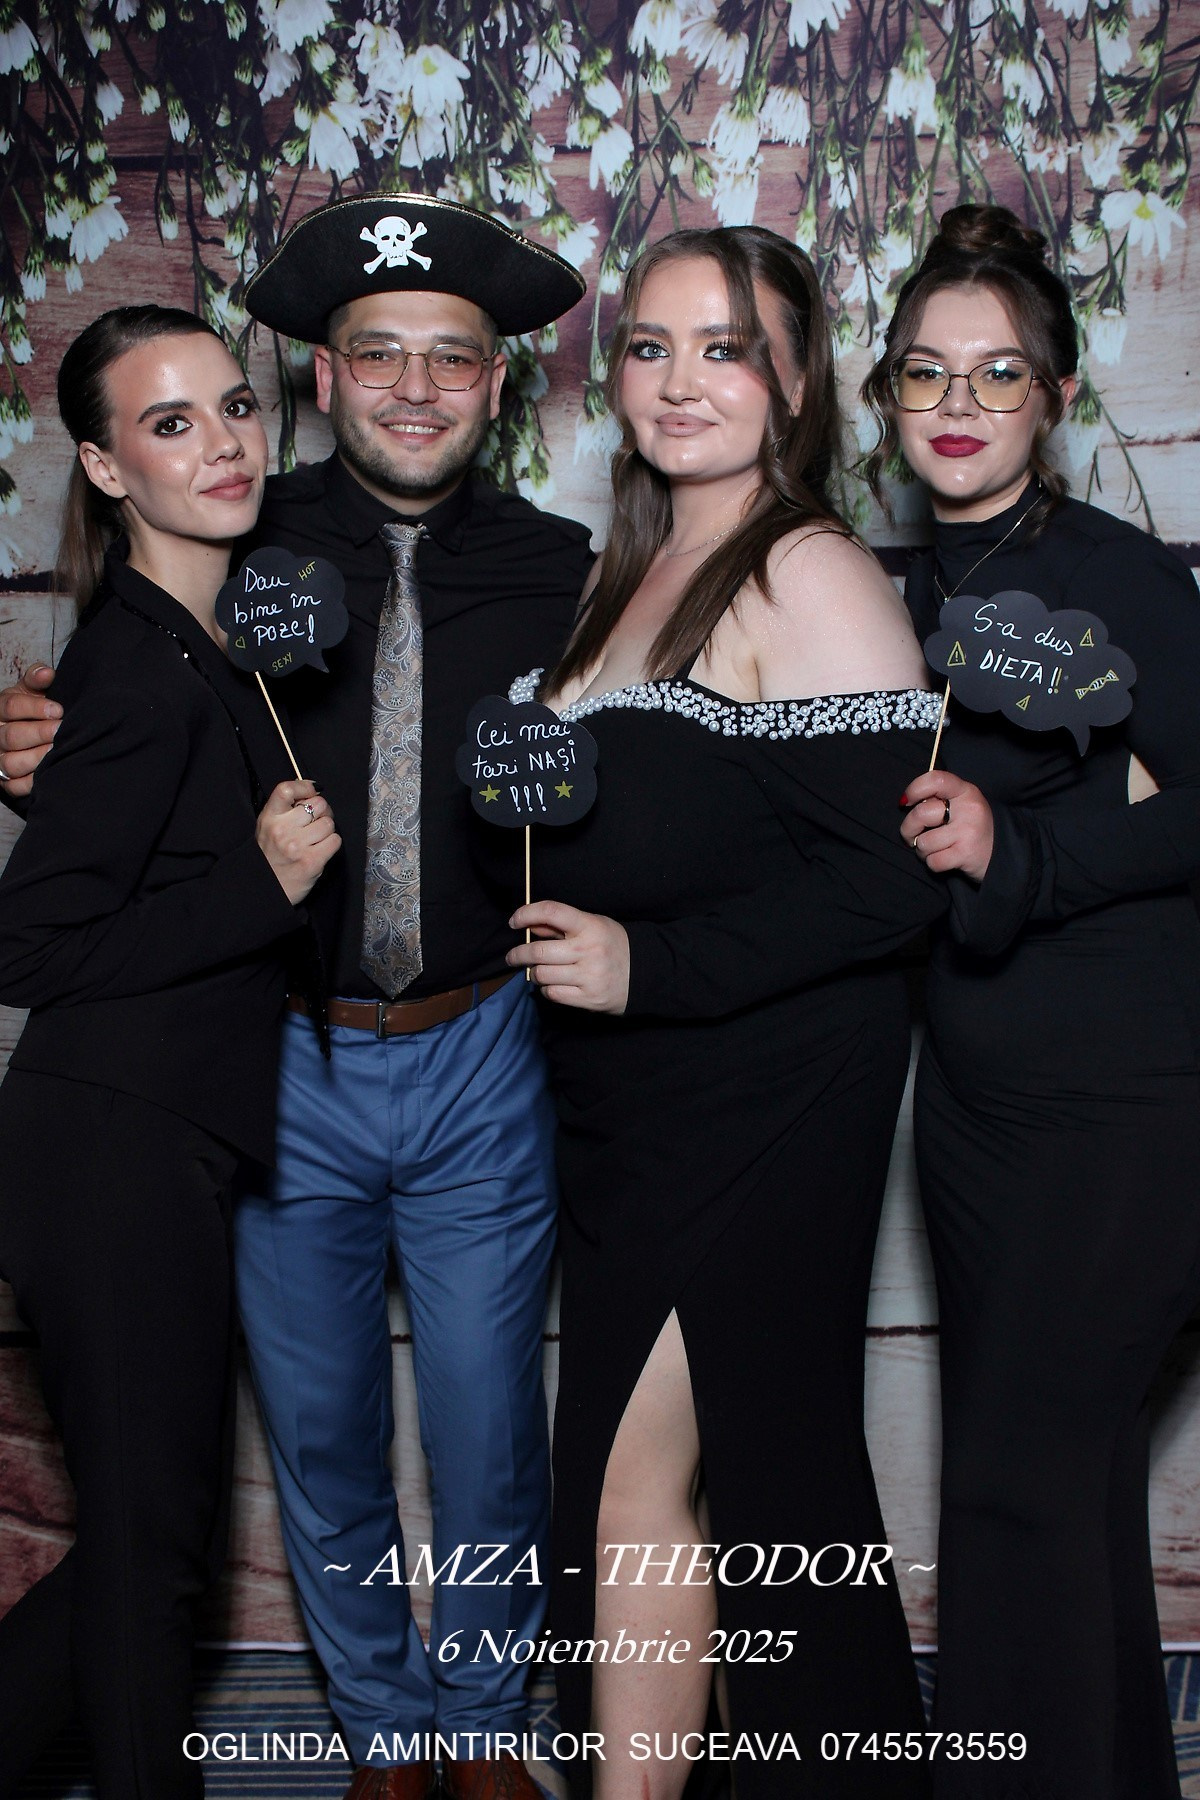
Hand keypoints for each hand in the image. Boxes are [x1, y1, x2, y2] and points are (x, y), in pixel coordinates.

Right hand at [0, 665, 61, 797]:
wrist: (34, 732)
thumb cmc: (35, 709)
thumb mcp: (33, 691)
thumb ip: (37, 679)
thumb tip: (47, 672)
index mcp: (1, 709)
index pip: (10, 706)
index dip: (34, 708)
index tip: (58, 710)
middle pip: (12, 736)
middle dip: (39, 733)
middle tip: (61, 731)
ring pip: (11, 763)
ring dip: (37, 758)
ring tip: (57, 751)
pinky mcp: (6, 781)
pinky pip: (15, 786)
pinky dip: (32, 782)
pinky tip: (50, 772)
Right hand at [256, 780, 340, 904]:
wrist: (267, 890)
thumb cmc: (270, 859)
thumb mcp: (267, 829)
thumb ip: (284, 811)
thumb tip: (310, 792)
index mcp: (269, 818)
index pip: (287, 789)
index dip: (305, 786)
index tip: (313, 790)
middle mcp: (282, 830)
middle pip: (317, 804)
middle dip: (322, 812)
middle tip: (318, 821)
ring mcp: (297, 845)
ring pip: (329, 823)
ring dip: (327, 831)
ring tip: (316, 840)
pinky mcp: (312, 861)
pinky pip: (335, 841)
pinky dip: (332, 844)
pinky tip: (321, 850)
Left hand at [507, 900, 629, 1012]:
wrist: (644, 975)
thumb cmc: (612, 945)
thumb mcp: (593, 926)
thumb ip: (560, 926)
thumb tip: (529, 924)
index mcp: (590, 926)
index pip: (552, 912)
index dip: (527, 913)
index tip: (514, 922)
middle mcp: (588, 950)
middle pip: (539, 951)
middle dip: (518, 954)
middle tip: (512, 957)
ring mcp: (589, 976)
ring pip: (542, 974)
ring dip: (533, 973)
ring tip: (537, 971)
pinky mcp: (589, 998)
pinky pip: (553, 994)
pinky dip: (546, 989)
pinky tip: (551, 985)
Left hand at [900, 770, 993, 880]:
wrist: (1002, 855)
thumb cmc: (971, 828)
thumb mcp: (961, 805)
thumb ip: (938, 799)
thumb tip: (905, 803)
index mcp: (965, 791)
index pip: (935, 779)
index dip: (914, 789)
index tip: (906, 803)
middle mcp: (969, 808)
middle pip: (920, 814)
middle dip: (909, 829)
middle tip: (914, 836)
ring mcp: (968, 831)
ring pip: (924, 842)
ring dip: (922, 851)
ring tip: (935, 849)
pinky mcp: (966, 854)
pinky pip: (933, 861)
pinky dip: (933, 863)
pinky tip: (944, 859)